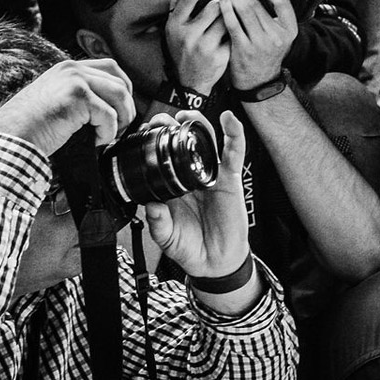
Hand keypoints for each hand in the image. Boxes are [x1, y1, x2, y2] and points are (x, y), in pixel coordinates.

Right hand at [0, 58, 137, 153]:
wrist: (11, 136)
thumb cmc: (29, 127)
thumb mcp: (55, 100)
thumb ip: (77, 96)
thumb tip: (109, 108)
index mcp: (67, 68)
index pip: (110, 67)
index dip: (122, 89)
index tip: (121, 111)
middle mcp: (72, 69)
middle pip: (119, 79)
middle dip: (126, 105)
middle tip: (119, 128)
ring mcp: (75, 80)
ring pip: (120, 95)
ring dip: (120, 120)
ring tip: (106, 135)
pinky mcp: (77, 96)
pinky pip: (109, 115)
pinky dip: (108, 132)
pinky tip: (95, 141)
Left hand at [143, 110, 251, 278]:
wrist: (215, 263)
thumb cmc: (190, 247)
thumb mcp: (167, 237)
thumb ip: (158, 223)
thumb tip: (151, 206)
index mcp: (172, 184)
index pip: (162, 154)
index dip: (154, 139)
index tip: (145, 132)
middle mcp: (190, 175)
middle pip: (182, 140)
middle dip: (172, 125)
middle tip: (161, 121)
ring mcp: (211, 174)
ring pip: (206, 140)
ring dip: (197, 123)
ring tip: (187, 116)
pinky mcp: (230, 178)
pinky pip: (234, 152)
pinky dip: (234, 133)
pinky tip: (228, 120)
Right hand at [164, 0, 230, 93]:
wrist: (190, 82)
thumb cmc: (183, 51)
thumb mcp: (173, 31)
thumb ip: (178, 8)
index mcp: (175, 25)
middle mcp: (189, 35)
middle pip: (213, 6)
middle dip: (221, 4)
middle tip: (222, 5)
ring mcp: (205, 46)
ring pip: (225, 20)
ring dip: (228, 17)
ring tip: (226, 20)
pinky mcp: (219, 56)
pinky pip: (232, 35)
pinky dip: (233, 33)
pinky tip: (231, 35)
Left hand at [219, 0, 296, 89]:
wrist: (259, 82)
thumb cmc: (266, 55)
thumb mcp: (278, 37)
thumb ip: (272, 18)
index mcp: (289, 31)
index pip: (282, 3)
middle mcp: (276, 37)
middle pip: (257, 6)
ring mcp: (260, 43)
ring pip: (244, 12)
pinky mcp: (244, 48)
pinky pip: (233, 24)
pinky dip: (226, 11)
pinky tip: (221, 4)